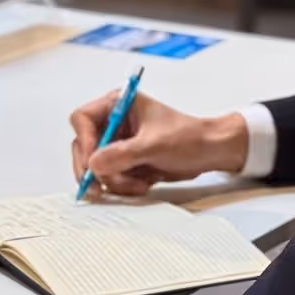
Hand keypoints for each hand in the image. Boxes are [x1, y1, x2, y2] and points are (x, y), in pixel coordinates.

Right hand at [70, 89, 248, 196]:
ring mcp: (119, 144)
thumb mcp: (155, 145)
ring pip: (97, 167)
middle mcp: (114, 123)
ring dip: (114, 181)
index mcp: (118, 105)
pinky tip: (142, 184)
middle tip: (97, 188)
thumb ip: (123, 154)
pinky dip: (122, 186)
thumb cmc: (189, 137)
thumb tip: (93, 164)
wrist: (211, 152)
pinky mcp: (126, 162)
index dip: (85, 141)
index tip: (93, 162)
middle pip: (84, 147)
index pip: (83, 120)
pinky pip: (110, 178)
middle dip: (94, 169)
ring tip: (138, 184)